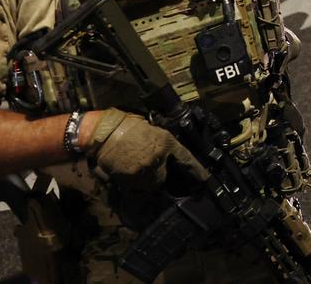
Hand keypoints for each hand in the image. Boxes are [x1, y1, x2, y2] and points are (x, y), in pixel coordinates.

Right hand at [83, 108, 207, 188]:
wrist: (104, 132)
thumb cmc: (127, 126)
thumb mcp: (153, 129)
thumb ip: (164, 143)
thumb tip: (170, 156)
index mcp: (166, 141)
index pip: (186, 159)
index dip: (198, 171)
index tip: (206, 179)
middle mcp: (158, 158)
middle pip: (164, 176)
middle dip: (159, 172)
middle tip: (147, 163)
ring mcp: (144, 170)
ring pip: (151, 183)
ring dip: (146, 178)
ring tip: (135, 165)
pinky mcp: (130, 179)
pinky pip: (137, 186)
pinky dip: (134, 181)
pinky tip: (128, 169)